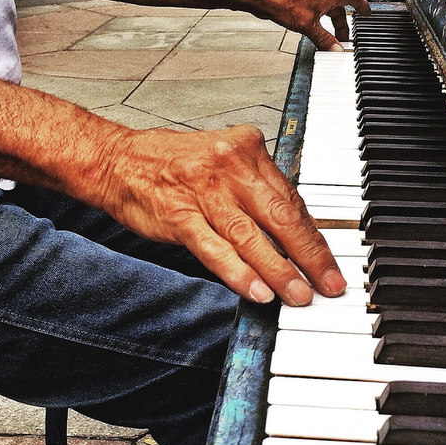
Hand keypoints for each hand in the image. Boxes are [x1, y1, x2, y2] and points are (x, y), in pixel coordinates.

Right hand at [97, 124, 346, 305]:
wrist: (117, 160)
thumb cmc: (173, 163)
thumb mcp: (224, 160)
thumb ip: (257, 189)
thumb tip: (294, 231)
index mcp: (246, 148)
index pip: (291, 198)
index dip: (313, 235)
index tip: (328, 260)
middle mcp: (229, 166)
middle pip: (280, 216)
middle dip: (309, 255)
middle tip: (328, 283)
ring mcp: (203, 191)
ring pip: (250, 236)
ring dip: (279, 270)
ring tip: (298, 295)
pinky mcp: (179, 217)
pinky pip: (215, 250)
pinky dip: (239, 273)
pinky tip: (258, 291)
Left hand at [275, 0, 370, 51]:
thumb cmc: (282, 2)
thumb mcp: (308, 26)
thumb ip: (323, 39)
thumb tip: (336, 49)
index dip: (362, 5)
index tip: (367, 13)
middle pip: (338, 8)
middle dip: (342, 24)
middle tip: (342, 38)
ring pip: (325, 10)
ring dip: (329, 23)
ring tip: (327, 37)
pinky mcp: (297, 1)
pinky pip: (313, 12)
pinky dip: (317, 22)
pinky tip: (310, 29)